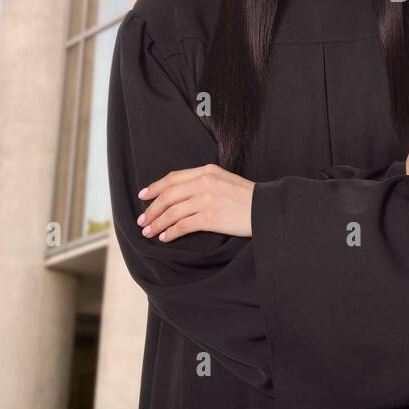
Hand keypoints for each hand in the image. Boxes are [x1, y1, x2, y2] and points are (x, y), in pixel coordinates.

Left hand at [136, 164, 254, 241]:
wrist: (266, 208)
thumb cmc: (247, 197)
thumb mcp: (224, 180)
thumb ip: (204, 181)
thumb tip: (180, 194)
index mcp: (207, 171)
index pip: (173, 178)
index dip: (155, 187)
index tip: (143, 196)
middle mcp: (204, 182)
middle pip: (168, 195)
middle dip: (151, 209)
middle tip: (142, 221)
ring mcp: (207, 199)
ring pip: (172, 212)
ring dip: (157, 223)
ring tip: (148, 232)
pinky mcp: (210, 217)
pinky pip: (183, 225)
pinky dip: (170, 232)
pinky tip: (164, 238)